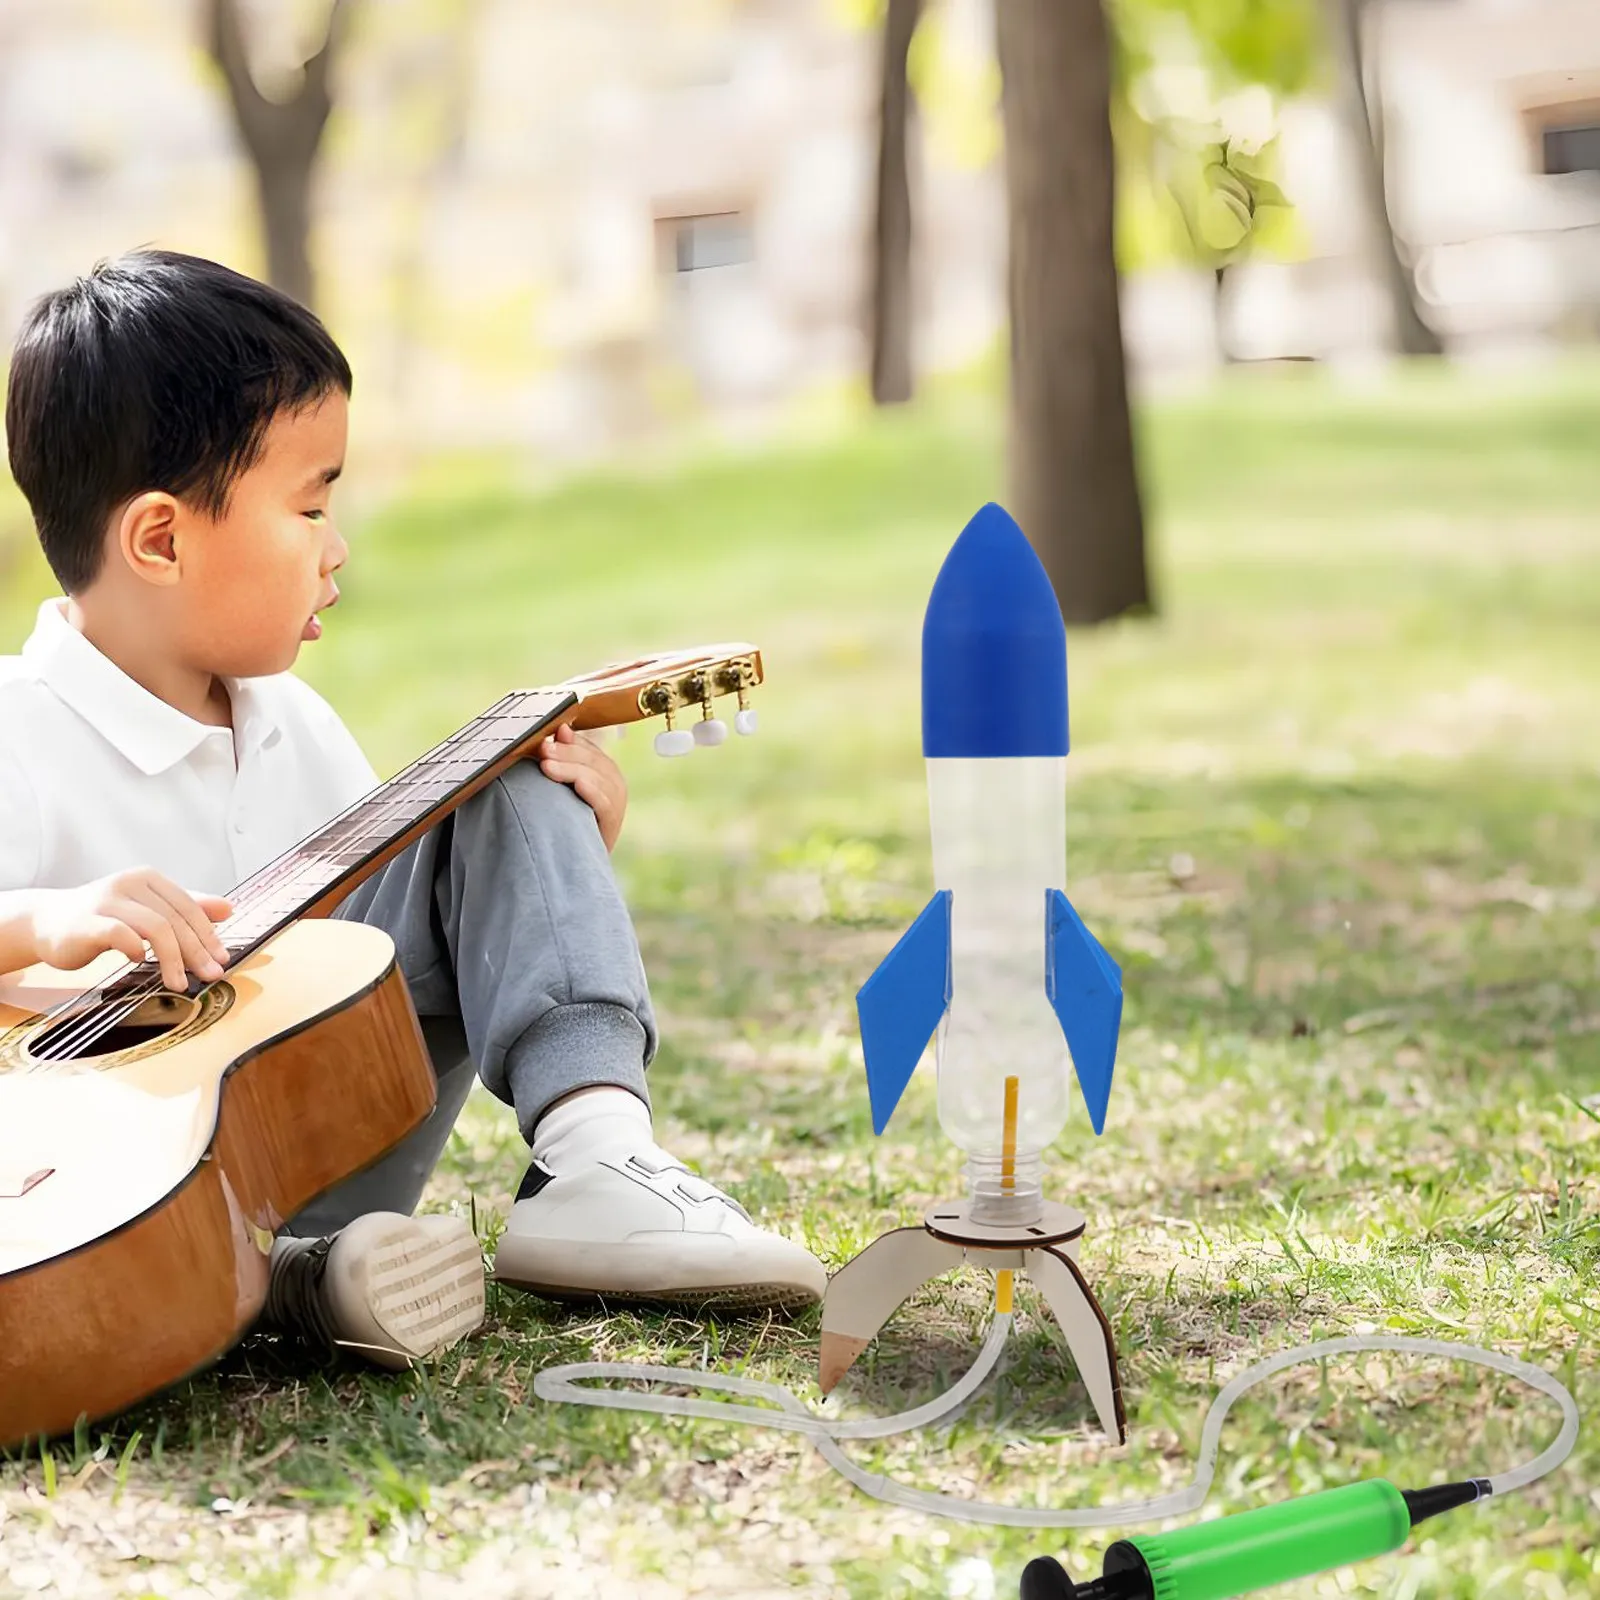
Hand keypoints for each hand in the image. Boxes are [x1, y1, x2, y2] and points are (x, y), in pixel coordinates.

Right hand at [30, 869, 233, 990]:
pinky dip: (135, 948)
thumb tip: (229, 909)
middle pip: (175, 919)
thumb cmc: (103, 918)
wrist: (46, 922)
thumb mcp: (147, 907)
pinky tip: (140, 961)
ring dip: (173, 958)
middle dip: (197, 951)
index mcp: (148, 878)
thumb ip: (186, 908)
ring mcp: (106, 900)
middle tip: (210, 975)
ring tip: (179, 982)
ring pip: (154, 927)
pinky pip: (119, 933)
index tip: (222, 958)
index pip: (188, 906)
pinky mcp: (85, 921)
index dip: (208, 934)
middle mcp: (129, 883)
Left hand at [532, 723, 627, 850]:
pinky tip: (577, 785)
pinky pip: (603, 803)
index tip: (545, 737)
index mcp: (604, 769)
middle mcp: (614, 782)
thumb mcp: (566, 784)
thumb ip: (566, 757)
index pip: (587, 748)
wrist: (579, 856)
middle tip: (542, 750)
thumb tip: (562, 728)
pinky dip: (591, 791)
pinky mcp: (613, 821)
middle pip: (592, 761)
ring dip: (571, 770)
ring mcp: (617, 802)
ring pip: (596, 778)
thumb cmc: (570, 817)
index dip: (567, 742)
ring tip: (547, 766)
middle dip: (565, 753)